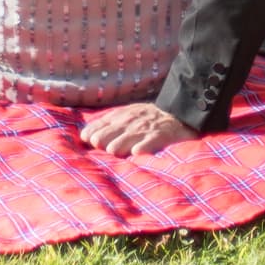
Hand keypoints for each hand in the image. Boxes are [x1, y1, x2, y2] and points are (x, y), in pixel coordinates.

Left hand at [80, 101, 196, 155]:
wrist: (179, 113)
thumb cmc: (149, 117)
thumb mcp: (130, 114)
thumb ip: (112, 124)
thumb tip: (89, 137)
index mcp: (126, 115)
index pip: (107, 121)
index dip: (96, 129)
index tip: (85, 137)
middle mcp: (135, 120)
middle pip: (118, 128)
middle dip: (106, 135)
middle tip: (96, 143)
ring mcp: (149, 127)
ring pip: (133, 135)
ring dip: (122, 141)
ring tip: (112, 149)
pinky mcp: (162, 135)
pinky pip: (153, 140)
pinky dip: (146, 145)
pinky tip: (138, 151)